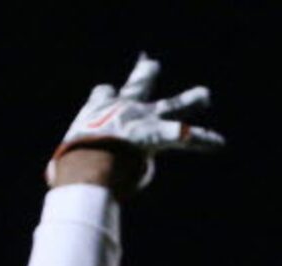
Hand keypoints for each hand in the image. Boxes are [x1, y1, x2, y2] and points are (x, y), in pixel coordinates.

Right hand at [47, 54, 222, 194]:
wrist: (87, 162)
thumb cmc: (70, 164)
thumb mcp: (61, 163)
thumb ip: (65, 168)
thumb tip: (61, 184)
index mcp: (98, 109)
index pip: (102, 93)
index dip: (103, 95)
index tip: (104, 96)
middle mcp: (124, 107)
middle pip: (138, 85)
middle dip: (145, 75)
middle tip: (151, 65)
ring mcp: (143, 119)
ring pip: (172, 105)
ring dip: (190, 99)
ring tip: (206, 95)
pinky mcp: (158, 134)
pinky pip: (186, 137)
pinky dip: (202, 140)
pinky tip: (220, 142)